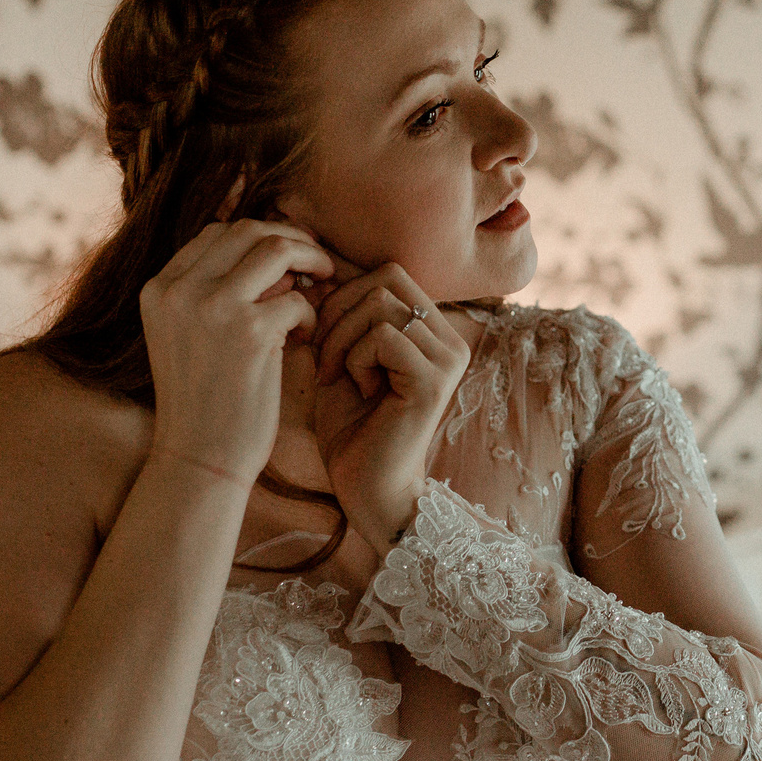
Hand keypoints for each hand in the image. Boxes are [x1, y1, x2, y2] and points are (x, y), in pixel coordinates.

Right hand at [139, 218, 331, 485]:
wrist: (200, 460)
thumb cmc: (205, 401)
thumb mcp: (190, 336)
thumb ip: (216, 292)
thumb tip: (278, 254)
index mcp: (159, 289)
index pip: (216, 232)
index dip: (260, 238)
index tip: (289, 258)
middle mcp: (179, 290)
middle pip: (248, 230)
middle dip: (292, 240)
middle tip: (318, 265)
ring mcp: (212, 307)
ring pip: (277, 250)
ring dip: (311, 262)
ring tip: (324, 287)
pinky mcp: (249, 332)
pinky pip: (298, 299)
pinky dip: (312, 314)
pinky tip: (306, 339)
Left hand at [300, 251, 470, 554]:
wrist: (368, 488)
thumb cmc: (352, 429)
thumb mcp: (340, 360)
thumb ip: (336, 318)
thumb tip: (312, 272)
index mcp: (432, 330)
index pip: (388, 273)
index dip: (343, 293)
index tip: (320, 336)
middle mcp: (449, 339)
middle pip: (386, 278)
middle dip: (338, 310)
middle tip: (321, 355)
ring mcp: (447, 358)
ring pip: (381, 306)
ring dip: (342, 338)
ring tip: (336, 376)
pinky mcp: (435, 381)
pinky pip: (385, 336)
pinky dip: (356, 359)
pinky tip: (358, 389)